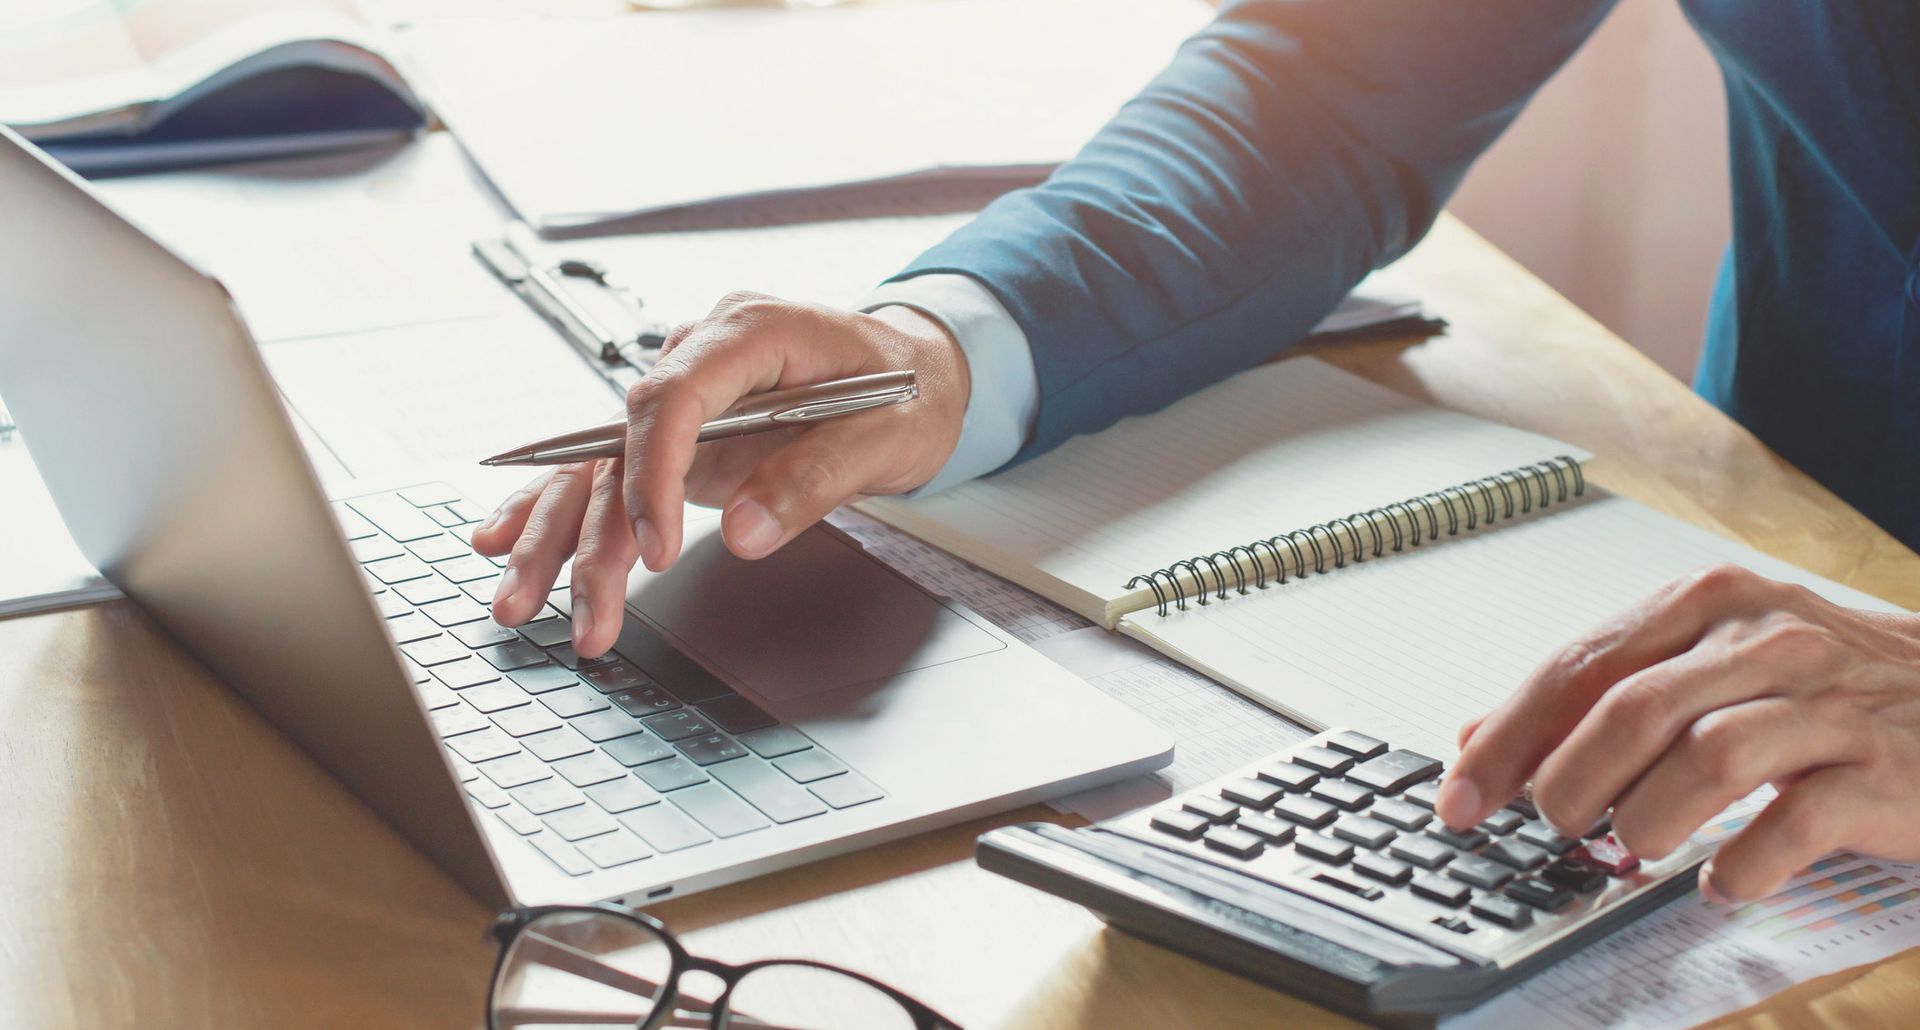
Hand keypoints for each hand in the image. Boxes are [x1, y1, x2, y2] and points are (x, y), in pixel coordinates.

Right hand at [469, 292, 970, 656]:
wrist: (921, 370)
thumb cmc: (910, 389)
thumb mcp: (889, 435)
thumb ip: (813, 479)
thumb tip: (742, 534)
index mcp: (752, 331)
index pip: (673, 397)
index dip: (653, 474)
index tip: (654, 547)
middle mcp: (703, 355)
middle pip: (620, 441)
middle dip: (587, 530)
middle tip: (577, 608)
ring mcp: (687, 396)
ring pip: (601, 465)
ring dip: (557, 536)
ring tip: (519, 603)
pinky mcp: (681, 435)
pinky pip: (608, 470)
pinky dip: (559, 509)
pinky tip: (506, 541)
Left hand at [1436, 563, 1919, 902]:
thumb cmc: (1826, 684)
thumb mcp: (1709, 660)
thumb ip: (1598, 693)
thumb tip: (1479, 737)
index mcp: (1707, 604)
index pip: (1578, 667)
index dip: (1506, 738)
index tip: (1460, 794)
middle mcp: (1763, 639)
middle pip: (1631, 710)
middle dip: (1570, 782)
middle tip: (1556, 827)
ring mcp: (1826, 703)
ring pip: (1707, 759)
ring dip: (1649, 819)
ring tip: (1636, 848)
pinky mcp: (1880, 770)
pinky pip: (1795, 822)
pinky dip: (1744, 863)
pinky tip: (1724, 881)